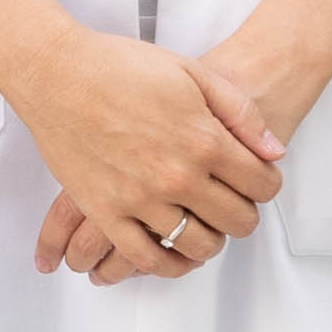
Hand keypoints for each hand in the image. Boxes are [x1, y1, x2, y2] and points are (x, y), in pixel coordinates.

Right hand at [15, 32, 280, 282]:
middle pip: (236, 220)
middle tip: (236, 207)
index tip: (259, 182)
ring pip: (197, 245)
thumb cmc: (121, 66)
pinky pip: (144, 258)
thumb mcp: (194, 73)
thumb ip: (240, 113)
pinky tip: (174, 256)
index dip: (268, 185)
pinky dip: (167, 265)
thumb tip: (274, 150)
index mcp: (205, 140)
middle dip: (244, 216)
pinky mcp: (105, 212)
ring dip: (211, 242)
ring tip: (207, 229)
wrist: (58, 73)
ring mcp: (140, 199)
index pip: (261, 184)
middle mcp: (177, 176)